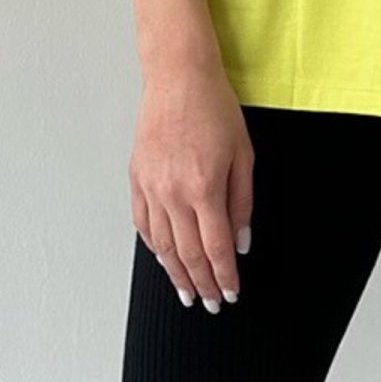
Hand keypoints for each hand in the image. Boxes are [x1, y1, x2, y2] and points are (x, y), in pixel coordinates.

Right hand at [130, 61, 252, 312]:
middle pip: (188, 254)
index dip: (224, 277)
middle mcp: (173, 193)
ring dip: (175, 273)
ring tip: (186, 292)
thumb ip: (242, 202)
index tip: (230, 294)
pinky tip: (162, 259)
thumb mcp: (243, 155)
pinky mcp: (137, 178)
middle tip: (210, 303)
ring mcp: (151, 187)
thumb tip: (242, 240)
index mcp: (204, 188)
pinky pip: (143, 223)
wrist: (178, 78)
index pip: (216, 248)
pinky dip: (153, 246)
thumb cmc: (213, 109)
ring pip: (161, 245)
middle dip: (201, 284)